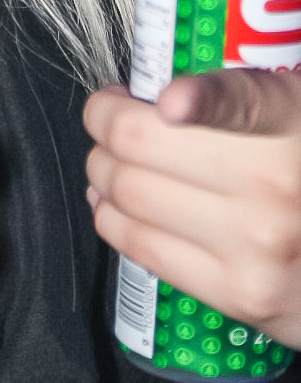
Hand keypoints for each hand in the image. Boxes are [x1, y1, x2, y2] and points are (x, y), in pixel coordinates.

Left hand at [85, 72, 300, 347]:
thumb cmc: (300, 167)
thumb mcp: (289, 110)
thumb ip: (235, 89)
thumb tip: (155, 89)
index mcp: (290, 117)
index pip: (242, 103)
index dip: (202, 100)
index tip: (171, 102)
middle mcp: (276, 182)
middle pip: (139, 139)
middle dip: (105, 119)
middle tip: (109, 115)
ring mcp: (257, 243)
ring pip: (127, 192)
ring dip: (102, 168)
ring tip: (111, 159)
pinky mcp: (239, 293)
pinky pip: (140, 245)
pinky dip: (111, 216)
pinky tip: (115, 203)